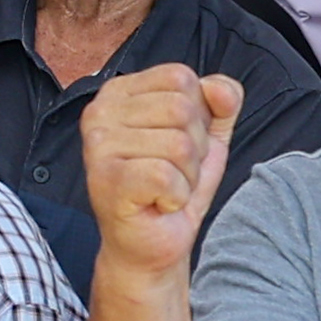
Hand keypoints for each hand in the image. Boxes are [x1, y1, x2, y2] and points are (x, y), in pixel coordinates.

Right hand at [77, 66, 242, 270]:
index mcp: (120, 92)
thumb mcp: (208, 135)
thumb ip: (221, 100)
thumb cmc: (173, 187)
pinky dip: (176, 196)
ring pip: (179, 145)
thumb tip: (217, 89)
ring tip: (165, 189)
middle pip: (182, 109)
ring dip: (186, 176)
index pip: (180, 77)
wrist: (153, 243)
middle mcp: (100, 111)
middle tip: (172, 173)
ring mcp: (98, 146)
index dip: (198, 115)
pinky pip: (167, 175)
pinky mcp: (106, 179)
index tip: (176, 145)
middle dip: (195, 149)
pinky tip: (157, 203)